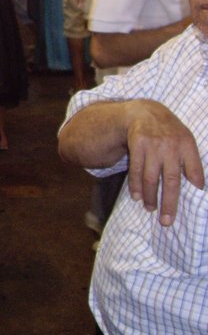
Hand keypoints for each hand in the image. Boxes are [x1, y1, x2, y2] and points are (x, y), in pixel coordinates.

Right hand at [124, 100, 205, 225]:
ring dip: (150, 196)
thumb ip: (192, 162)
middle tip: (167, 221)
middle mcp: (171, 146)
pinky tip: (136, 196)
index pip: (194, 170)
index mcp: (187, 145)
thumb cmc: (170, 132)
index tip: (194, 203)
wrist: (145, 112)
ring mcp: (152, 145)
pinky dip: (136, 185)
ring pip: (151, 177)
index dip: (195, 186)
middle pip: (170, 180)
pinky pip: (136, 170)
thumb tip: (199, 186)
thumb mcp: (186, 141)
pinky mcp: (137, 145)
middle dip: (169, 202)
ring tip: (150, 209)